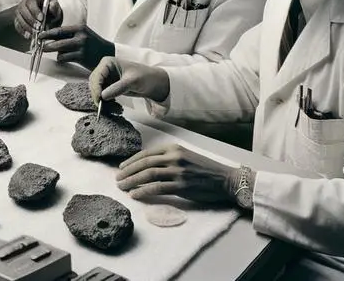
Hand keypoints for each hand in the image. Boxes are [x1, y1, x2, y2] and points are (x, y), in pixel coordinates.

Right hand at [14, 0, 62, 37]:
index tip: (42, 19)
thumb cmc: (52, 10)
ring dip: (27, 27)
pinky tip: (29, 36)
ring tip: (35, 33)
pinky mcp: (18, 20)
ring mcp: (20, 11)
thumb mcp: (56, 8)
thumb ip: (55, 7)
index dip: (35, 10)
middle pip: (23, 10)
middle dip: (31, 20)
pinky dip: (23, 32)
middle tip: (38, 28)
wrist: (48, 17)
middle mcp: (24, 2)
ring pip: (19, 18)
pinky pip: (18, 26)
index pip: (31, 1)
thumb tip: (51, 6)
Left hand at [40, 24, 113, 68]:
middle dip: (47, 44)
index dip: (47, 33)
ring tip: (51, 52)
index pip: (59, 30)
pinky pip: (64, 58)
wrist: (109, 54)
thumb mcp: (83, 35)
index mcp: (80, 28)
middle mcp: (80, 36)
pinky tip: (64, 59)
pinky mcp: (81, 57)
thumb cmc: (93, 45)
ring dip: (55, 52)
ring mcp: (81, 47)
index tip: (39, 36)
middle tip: (40, 47)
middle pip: (57, 40)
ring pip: (60, 50)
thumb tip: (51, 37)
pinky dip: (61, 59)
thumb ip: (70, 35)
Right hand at [89, 57, 170, 105]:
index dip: (95, 88)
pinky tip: (112, 106)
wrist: (156, 83)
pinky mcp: (110, 86)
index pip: (96, 76)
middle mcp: (105, 69)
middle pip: (93, 83)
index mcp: (108, 63)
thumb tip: (102, 96)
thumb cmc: (146, 77)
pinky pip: (102, 95)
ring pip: (97, 90)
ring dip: (101, 99)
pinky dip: (105, 101)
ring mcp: (107, 78)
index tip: (99, 100)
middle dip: (97, 95)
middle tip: (102, 107)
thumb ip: (117, 88)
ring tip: (110, 108)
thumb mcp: (132, 82)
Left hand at [116, 144, 239, 203]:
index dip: (131, 161)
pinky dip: (143, 191)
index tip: (122, 167)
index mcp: (174, 148)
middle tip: (117, 178)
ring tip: (122, 187)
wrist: (226, 180)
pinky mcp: (181, 186)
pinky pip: (157, 188)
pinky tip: (135, 195)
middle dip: (128, 171)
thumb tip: (148, 165)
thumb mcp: (186, 155)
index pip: (146, 153)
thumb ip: (169, 157)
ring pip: (148, 175)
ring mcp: (178, 171)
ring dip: (131, 181)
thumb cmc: (206, 169)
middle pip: (144, 163)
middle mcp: (174, 157)